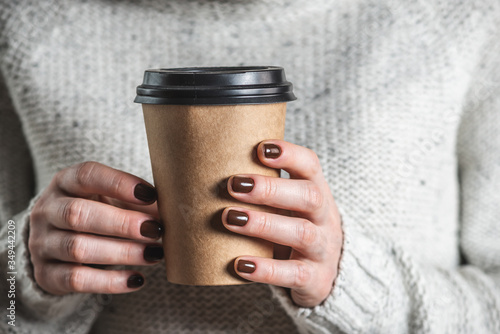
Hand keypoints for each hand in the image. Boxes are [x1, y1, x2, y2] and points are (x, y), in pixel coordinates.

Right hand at [29, 162, 163, 294]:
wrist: (56, 242)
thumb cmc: (96, 211)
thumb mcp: (112, 199)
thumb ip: (138, 201)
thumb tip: (176, 211)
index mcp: (65, 182)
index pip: (88, 175)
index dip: (120, 183)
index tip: (151, 194)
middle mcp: (47, 209)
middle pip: (78, 214)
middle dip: (122, 223)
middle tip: (155, 230)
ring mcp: (42, 243)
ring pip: (78, 248)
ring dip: (122, 252)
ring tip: (154, 254)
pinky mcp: (45, 274)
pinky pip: (76, 279)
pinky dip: (110, 282)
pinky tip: (137, 279)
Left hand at [222, 140, 342, 307]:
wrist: (320, 272)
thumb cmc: (290, 227)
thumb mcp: (285, 206)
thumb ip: (259, 189)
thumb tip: (200, 170)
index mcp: (315, 191)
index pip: (310, 165)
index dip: (289, 155)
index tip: (260, 148)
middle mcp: (323, 217)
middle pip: (309, 196)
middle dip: (270, 189)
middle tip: (233, 184)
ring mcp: (322, 249)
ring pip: (302, 233)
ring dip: (263, 224)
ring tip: (229, 218)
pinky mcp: (314, 279)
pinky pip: (293, 274)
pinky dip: (266, 269)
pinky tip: (240, 264)